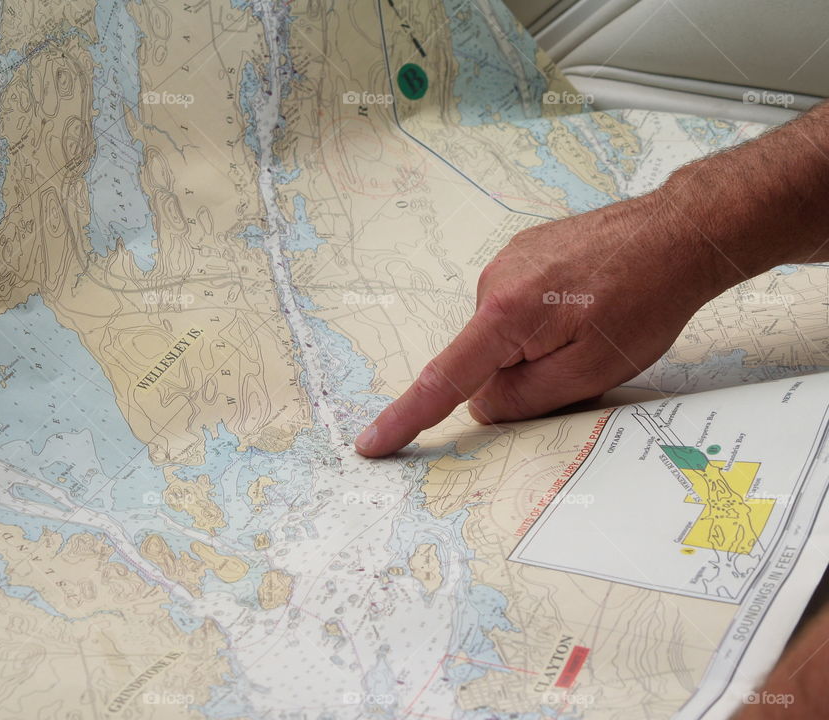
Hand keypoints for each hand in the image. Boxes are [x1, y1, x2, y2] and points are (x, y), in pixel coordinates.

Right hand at [354, 191, 722, 456]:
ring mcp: (508, 262)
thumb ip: (525, 399)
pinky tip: (584, 305)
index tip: (372, 443)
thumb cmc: (645, 299)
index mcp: (504, 313)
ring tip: (593, 323)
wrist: (680, 231)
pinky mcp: (524, 254)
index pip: (443, 380)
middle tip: (582, 357)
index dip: (406, 418)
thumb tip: (482, 405)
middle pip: (484, 359)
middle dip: (522, 376)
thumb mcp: (589, 371)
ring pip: (503, 336)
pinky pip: (516, 308)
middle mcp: (494, 281)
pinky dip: (541, 321)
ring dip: (536, 346)